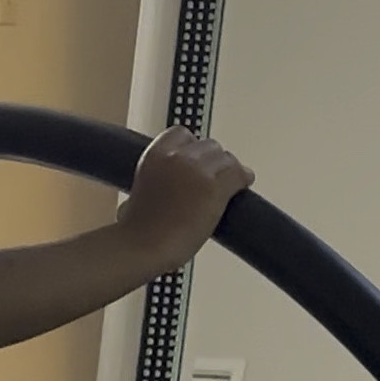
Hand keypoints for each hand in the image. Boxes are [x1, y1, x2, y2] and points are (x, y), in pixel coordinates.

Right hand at [115, 127, 251, 272]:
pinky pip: (238, 174)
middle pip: (207, 145)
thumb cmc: (137, 230)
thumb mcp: (138, 191)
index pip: (182, 134)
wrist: (141, 246)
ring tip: (229, 184)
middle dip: (212, 161)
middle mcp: (177, 156)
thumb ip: (154, 181)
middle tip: (213, 178)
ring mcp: (197, 169)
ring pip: (225, 158)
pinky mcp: (214, 186)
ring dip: (228, 170)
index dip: (193, 148)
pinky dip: (242, 180)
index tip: (197, 160)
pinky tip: (242, 186)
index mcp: (154, 155)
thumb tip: (165, 188)